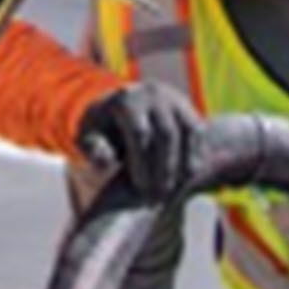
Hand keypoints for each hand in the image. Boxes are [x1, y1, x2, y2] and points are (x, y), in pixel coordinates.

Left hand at [75, 81, 204, 205]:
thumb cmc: (103, 129)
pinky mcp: (189, 108)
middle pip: (166, 133)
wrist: (122, 107)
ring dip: (184, 162)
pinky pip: (199, 132)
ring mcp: (174, 98)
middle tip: (159, 195)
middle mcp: (153, 93)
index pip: (140, 133)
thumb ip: (93, 148)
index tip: (139, 188)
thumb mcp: (89, 137)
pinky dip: (196, 155)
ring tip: (176, 189)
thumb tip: (105, 161)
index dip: (141, 163)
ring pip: (188, 131)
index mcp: (126, 99)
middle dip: (164, 167)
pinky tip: (188, 178)